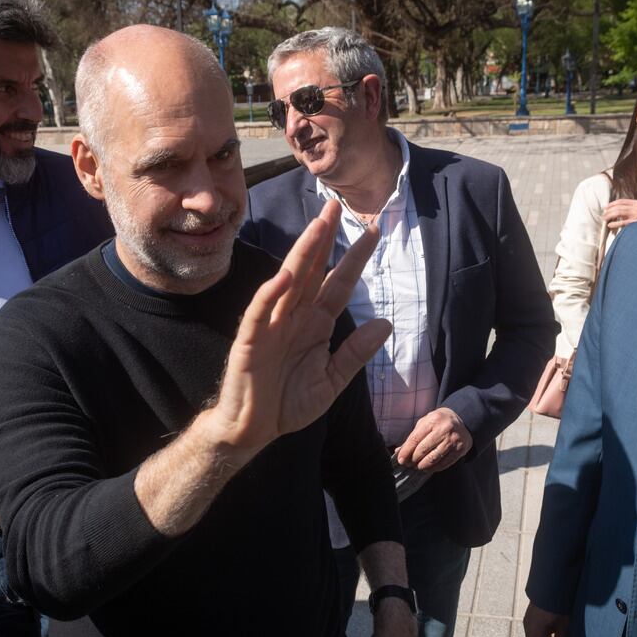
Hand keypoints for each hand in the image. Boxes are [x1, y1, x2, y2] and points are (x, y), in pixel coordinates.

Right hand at [201, 200, 391, 457]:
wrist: (252, 429)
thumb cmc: (287, 403)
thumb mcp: (331, 381)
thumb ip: (355, 354)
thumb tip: (386, 324)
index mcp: (315, 323)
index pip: (338, 284)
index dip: (354, 259)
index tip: (373, 232)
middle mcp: (293, 317)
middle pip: (312, 271)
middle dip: (324, 239)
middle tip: (336, 207)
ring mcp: (270, 325)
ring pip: (288, 282)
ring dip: (301, 254)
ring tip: (316, 227)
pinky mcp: (249, 341)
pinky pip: (259, 313)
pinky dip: (269, 295)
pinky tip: (282, 277)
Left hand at [395, 407, 471, 471]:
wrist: (463, 421)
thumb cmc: (439, 422)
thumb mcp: (425, 423)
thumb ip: (413, 436)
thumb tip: (399, 451)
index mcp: (432, 420)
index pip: (415, 439)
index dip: (406, 451)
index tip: (401, 460)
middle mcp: (444, 429)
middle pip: (423, 450)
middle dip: (413, 460)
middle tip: (409, 464)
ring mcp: (453, 440)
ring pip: (433, 458)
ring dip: (422, 465)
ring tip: (418, 466)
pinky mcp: (460, 449)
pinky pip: (444, 463)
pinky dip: (434, 468)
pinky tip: (428, 468)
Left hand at [602, 198, 636, 230]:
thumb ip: (633, 209)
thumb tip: (619, 212)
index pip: (622, 201)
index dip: (612, 203)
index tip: (606, 207)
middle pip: (618, 206)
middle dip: (609, 210)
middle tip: (604, 214)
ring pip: (618, 212)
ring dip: (609, 215)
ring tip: (605, 219)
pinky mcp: (636, 222)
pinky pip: (622, 222)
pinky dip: (615, 223)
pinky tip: (610, 225)